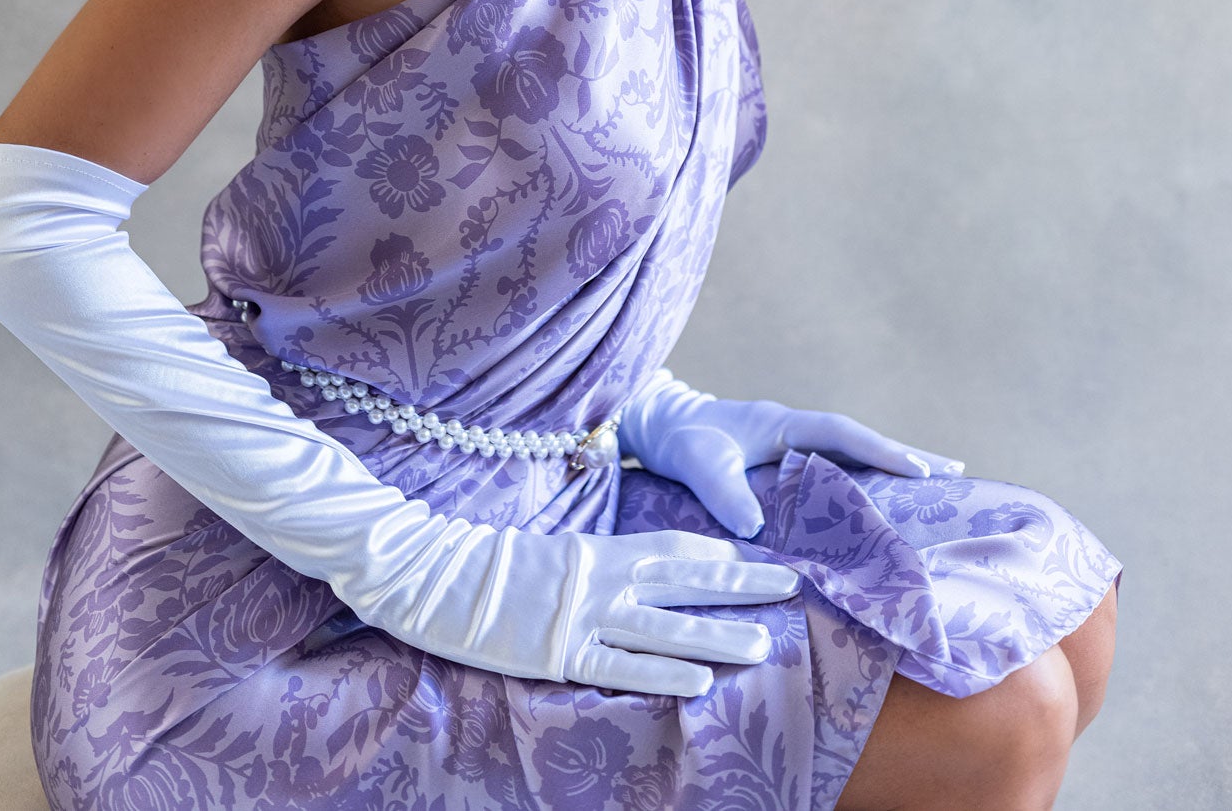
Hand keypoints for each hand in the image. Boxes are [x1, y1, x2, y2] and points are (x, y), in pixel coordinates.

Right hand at [344, 520, 803, 696]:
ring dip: (717, 634)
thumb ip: (597, 565)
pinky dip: (661, 673)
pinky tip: (699, 682)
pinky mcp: (561, 652)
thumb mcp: (556, 556)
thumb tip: (632, 576)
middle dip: (742, 584)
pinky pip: (620, 666)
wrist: (437, 572)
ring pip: (665, 627)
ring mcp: (584, 616)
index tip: (765, 557)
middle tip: (795, 585)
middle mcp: (603, 578)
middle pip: (686, 581)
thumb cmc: (493, 567)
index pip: (676, 549)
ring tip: (765, 642)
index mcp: (601, 551)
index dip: (722, 555)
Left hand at [619, 369, 965, 538]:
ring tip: (938, 481)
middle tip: (954, 472)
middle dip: (905, 454)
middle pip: (860, 438)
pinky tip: (884, 495)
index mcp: (781, 423)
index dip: (880, 450)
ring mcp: (793, 440)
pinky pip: (837, 462)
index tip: (920, 469)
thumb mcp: (697, 464)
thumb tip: (755, 528)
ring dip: (891, 463)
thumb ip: (723, 492)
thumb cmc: (679, 440)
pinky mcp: (787, 456)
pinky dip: (866, 473)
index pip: (841, 433)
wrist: (659, 423)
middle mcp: (795, 427)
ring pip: (852, 449)